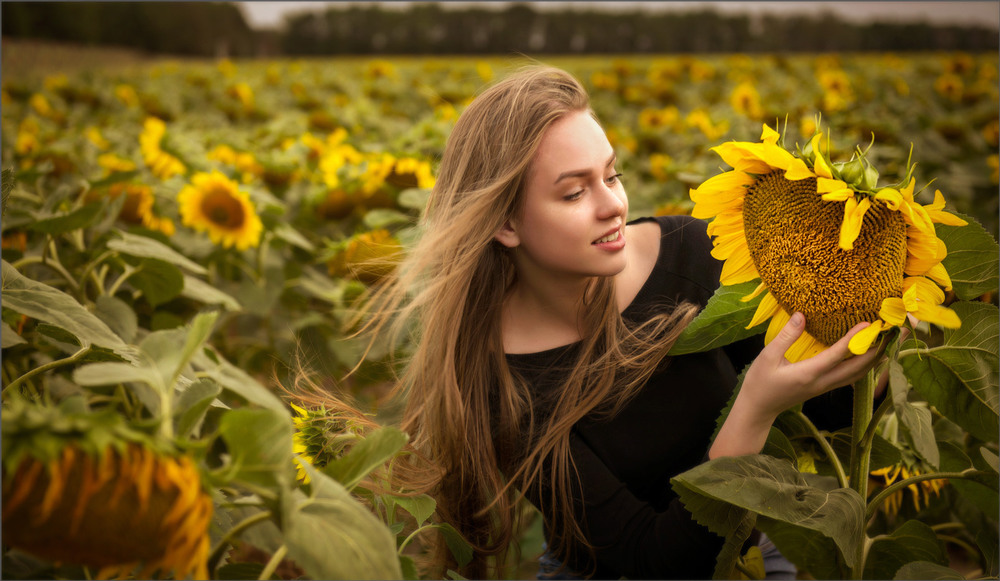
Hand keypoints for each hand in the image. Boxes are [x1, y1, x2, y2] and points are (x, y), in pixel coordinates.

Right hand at [710, 312, 882, 457]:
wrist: (758, 408)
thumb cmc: (760, 382)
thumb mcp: (767, 357)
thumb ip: (786, 336)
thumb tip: (801, 315)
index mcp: (808, 374)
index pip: (838, 355)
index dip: (854, 339)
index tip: (869, 324)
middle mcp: (822, 382)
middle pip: (859, 368)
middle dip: (878, 350)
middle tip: (895, 332)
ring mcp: (825, 386)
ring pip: (859, 374)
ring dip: (876, 358)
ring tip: (891, 341)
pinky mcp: (825, 387)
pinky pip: (852, 376)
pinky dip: (866, 365)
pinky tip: (872, 355)